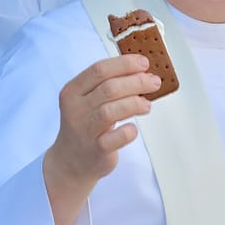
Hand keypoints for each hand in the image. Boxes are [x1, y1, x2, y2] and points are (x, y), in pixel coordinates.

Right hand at [42, 54, 159, 224]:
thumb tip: (141, 71)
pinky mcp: (96, 149)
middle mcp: (76, 109)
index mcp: (73, 91)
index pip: (100, 70)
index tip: (143, 63)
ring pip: (111, 110)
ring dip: (135, 104)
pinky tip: (133, 128)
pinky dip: (129, 130)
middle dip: (136, 82)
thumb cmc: (86, 126)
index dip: (125, 64)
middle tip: (153, 82)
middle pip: (109, 88)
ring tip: (147, 105)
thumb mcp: (87, 101)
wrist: (71, 162)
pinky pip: (116, 137)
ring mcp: (85, 130)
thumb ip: (107, 86)